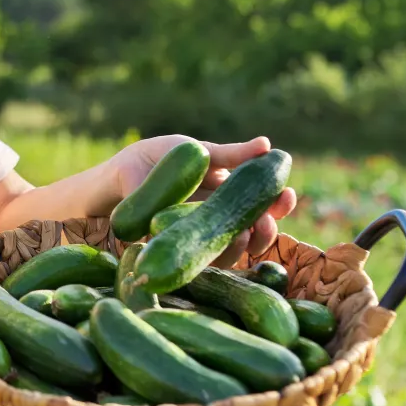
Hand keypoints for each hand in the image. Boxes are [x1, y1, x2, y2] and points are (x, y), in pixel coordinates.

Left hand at [107, 135, 297, 262]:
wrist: (118, 174)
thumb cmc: (159, 159)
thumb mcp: (197, 152)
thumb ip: (230, 154)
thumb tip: (265, 144)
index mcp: (227, 197)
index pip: (262, 206)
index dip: (279, 204)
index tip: (287, 194)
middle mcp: (218, 222)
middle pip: (255, 234)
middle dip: (269, 229)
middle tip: (268, 220)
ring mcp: (200, 239)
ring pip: (234, 251)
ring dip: (245, 244)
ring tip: (245, 232)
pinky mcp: (178, 252)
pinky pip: (201, 260)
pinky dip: (212, 253)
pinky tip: (214, 242)